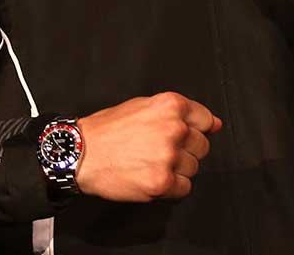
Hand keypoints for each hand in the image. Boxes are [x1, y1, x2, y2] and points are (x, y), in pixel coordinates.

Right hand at [75, 92, 222, 200]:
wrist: (79, 154)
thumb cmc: (106, 131)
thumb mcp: (143, 106)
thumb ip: (179, 113)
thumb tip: (214, 124)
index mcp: (171, 106)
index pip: (206, 120)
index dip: (196, 131)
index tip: (189, 136)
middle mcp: (173, 129)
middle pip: (201, 146)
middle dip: (185, 151)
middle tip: (160, 152)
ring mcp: (168, 156)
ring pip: (193, 168)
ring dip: (177, 170)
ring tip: (151, 164)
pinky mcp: (161, 181)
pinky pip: (184, 188)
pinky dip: (171, 188)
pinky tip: (152, 178)